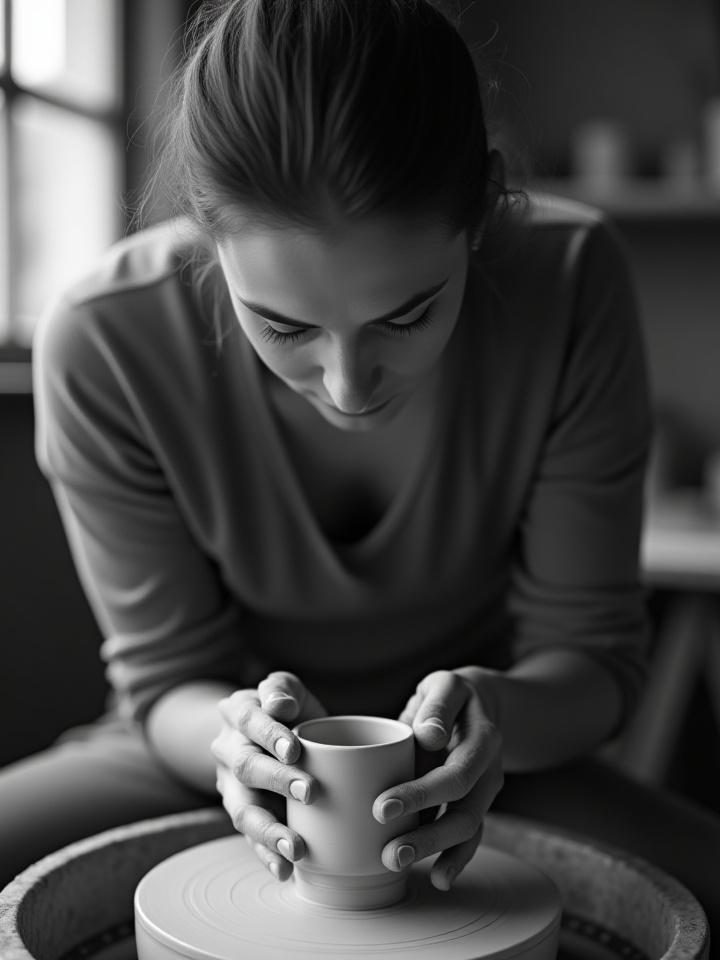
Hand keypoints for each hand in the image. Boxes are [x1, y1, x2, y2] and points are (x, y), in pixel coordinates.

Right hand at [211, 671, 327, 880]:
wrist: (274, 739)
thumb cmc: (288, 712)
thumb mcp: (287, 690)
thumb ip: (282, 689)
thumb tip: (280, 704)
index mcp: (238, 712)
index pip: (250, 719)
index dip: (270, 733)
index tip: (295, 748)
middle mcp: (228, 750)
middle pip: (246, 766)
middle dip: (276, 780)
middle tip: (309, 791)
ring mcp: (232, 787)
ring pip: (242, 810)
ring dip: (268, 830)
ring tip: (295, 847)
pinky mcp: (243, 815)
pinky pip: (250, 839)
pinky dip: (267, 855)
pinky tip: (284, 869)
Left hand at [373, 668, 502, 890]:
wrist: (480, 702)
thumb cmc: (451, 694)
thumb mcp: (445, 685)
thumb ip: (437, 706)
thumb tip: (430, 735)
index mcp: (483, 738)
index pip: (454, 774)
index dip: (420, 794)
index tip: (382, 807)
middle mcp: (489, 770)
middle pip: (464, 811)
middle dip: (426, 835)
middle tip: (387, 851)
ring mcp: (484, 790)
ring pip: (466, 828)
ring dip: (434, 850)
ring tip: (396, 864)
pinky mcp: (474, 803)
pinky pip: (469, 835)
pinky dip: (456, 858)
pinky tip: (438, 878)